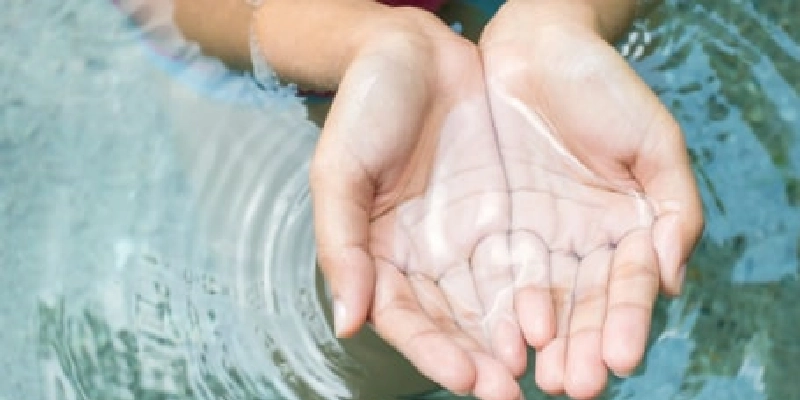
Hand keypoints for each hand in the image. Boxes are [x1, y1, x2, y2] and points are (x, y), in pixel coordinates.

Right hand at [311, 9, 523, 399]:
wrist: (415, 51)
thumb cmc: (366, 106)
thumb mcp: (339, 171)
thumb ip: (341, 246)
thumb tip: (347, 323)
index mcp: (382, 256)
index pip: (408, 320)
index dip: (434, 352)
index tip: (467, 378)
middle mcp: (428, 258)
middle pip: (456, 324)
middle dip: (483, 362)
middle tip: (513, 393)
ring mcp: (469, 238)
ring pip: (496, 303)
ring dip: (520, 341)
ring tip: (547, 372)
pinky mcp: (507, 215)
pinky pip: (528, 262)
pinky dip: (544, 294)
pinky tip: (561, 320)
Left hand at [478, 1, 703, 397]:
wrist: (533, 45)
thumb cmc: (601, 86)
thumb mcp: (653, 140)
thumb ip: (673, 208)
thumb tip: (672, 280)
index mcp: (625, 228)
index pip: (627, 288)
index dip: (625, 323)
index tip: (619, 359)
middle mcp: (580, 243)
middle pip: (582, 306)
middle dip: (579, 348)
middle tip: (573, 384)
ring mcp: (535, 237)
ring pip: (538, 300)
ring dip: (539, 342)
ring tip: (535, 377)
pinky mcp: (492, 226)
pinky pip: (494, 272)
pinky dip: (498, 307)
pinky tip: (500, 338)